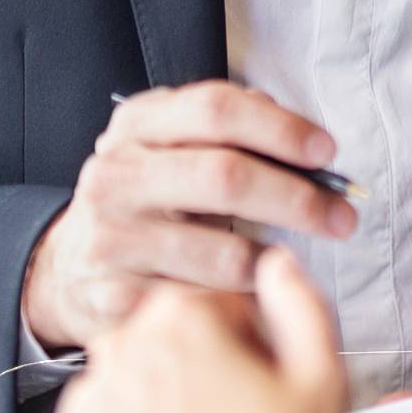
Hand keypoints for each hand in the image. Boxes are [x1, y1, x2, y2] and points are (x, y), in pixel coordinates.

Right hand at [19, 81, 353, 350]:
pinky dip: (241, 303)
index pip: (216, 108)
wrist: (68, 268)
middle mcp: (118, 174)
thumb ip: (230, 134)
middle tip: (342, 217)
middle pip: (225, 176)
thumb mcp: (169, 149)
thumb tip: (307, 146)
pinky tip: (251, 298)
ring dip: (275, 261)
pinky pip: (205, 303)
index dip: (280, 128)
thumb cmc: (145, 202)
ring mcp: (113, 238)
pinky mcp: (116, 297)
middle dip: (298, 198)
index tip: (326, 152)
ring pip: (222, 253)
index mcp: (137, 125)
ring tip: (295, 263)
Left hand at [44, 246, 345, 412]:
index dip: (256, 342)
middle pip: (172, 343)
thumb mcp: (322, 380)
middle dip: (206, 371)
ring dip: (166, 409)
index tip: (268, 380)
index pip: (222, 303)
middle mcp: (121, 350)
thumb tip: (278, 265)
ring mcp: (88, 406)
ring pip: (135, 388)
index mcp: (182, 319)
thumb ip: (300, 303)